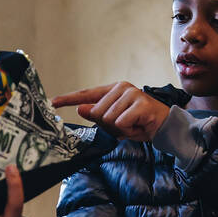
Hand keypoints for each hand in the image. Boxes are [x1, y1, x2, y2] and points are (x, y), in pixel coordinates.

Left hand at [52, 81, 168, 141]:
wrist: (164, 127)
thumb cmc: (139, 123)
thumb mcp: (115, 122)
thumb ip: (98, 116)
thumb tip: (81, 109)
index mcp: (113, 90)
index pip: (86, 93)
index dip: (69, 99)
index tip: (53, 102)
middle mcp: (121, 88)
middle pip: (97, 112)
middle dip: (108, 125)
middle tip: (124, 125)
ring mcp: (132, 93)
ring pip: (109, 118)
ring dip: (120, 128)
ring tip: (133, 125)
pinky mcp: (141, 103)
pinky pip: (121, 122)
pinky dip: (128, 129)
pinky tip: (139, 125)